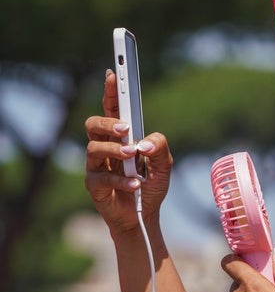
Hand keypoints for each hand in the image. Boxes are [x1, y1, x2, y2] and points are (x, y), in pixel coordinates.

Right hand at [84, 70, 172, 233]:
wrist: (143, 217)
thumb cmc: (150, 186)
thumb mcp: (165, 166)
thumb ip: (160, 147)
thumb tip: (143, 143)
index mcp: (122, 137)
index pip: (112, 110)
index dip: (111, 92)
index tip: (114, 74)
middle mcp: (106, 148)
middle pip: (93, 124)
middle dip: (107, 123)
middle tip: (125, 129)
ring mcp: (97, 166)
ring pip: (93, 149)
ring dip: (115, 151)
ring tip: (132, 157)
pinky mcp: (94, 186)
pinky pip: (101, 178)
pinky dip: (121, 181)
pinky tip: (135, 185)